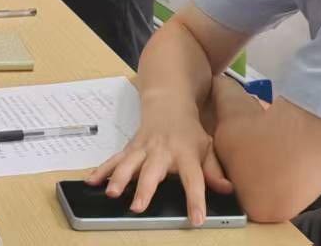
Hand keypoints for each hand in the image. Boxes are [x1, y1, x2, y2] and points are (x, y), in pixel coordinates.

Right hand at [86, 102, 232, 223]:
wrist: (169, 101)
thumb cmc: (189, 131)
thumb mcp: (207, 147)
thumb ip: (214, 171)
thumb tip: (228, 189)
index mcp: (186, 153)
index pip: (194, 178)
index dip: (195, 199)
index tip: (196, 219)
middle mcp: (163, 151)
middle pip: (153, 171)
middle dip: (144, 189)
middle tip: (138, 207)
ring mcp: (144, 148)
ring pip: (130, 163)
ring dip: (119, 178)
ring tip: (112, 193)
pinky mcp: (131, 147)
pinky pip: (116, 159)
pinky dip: (103, 169)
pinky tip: (92, 181)